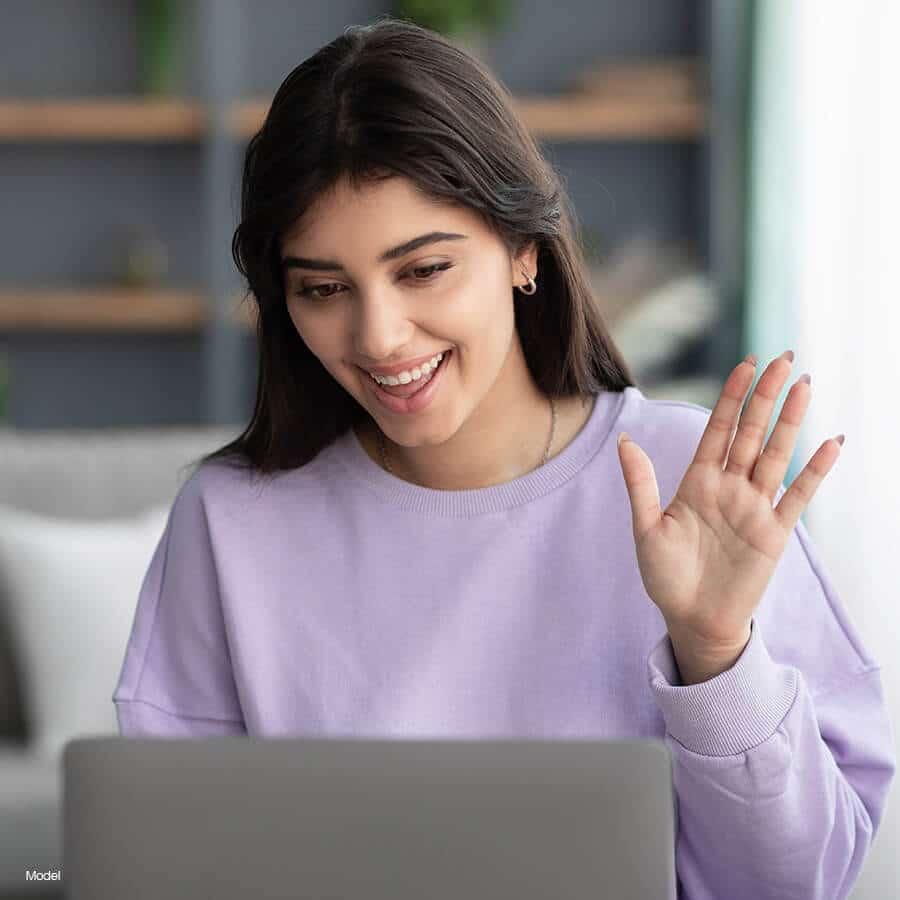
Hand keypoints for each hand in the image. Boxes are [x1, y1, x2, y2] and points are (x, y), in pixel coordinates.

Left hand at [617, 350, 843, 681]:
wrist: (692, 620)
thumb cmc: (665, 576)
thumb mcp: (646, 528)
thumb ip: (641, 484)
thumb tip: (625, 440)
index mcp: (698, 481)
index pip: (719, 429)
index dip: (732, 396)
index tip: (746, 364)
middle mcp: (729, 487)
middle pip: (751, 432)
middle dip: (766, 396)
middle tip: (784, 358)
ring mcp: (754, 508)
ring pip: (775, 455)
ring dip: (790, 422)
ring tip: (806, 386)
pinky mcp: (774, 533)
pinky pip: (797, 497)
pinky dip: (814, 472)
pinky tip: (829, 444)